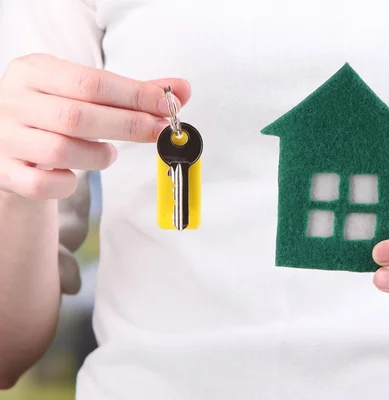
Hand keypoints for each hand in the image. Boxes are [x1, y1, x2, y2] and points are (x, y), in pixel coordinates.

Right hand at [0, 53, 190, 199]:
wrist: (3, 137)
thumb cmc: (53, 111)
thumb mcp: (83, 91)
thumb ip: (132, 92)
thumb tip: (182, 90)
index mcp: (34, 71)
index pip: (91, 82)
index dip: (135, 96)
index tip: (168, 106)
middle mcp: (14, 101)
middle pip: (78, 116)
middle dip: (128, 126)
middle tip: (158, 132)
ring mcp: (5, 138)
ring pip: (61, 151)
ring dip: (99, 156)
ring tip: (109, 153)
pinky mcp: (3, 172)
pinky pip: (43, 185)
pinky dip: (68, 183)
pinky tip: (76, 173)